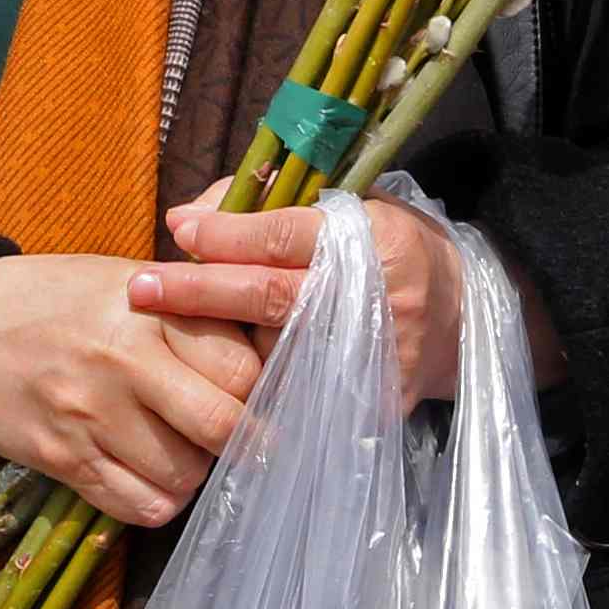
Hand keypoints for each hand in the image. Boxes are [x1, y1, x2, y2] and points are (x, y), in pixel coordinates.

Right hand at [0, 249, 261, 529]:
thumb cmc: (58, 299)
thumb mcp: (128, 273)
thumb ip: (199, 285)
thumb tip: (264, 256)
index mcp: (149, 307)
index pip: (243, 365)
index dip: (264, 387)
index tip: (262, 393)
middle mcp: (123, 361)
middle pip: (223, 425)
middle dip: (241, 439)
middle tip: (236, 434)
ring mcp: (91, 415)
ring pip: (184, 475)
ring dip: (195, 471)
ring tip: (182, 448)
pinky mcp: (64, 460)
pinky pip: (139, 506)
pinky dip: (158, 499)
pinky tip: (150, 474)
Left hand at [132, 187, 533, 404]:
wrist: (467, 319)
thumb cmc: (396, 250)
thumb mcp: (357, 207)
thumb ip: (280, 204)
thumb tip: (200, 210)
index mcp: (375, 239)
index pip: (289, 234)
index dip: (230, 233)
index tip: (179, 228)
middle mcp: (374, 298)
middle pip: (272, 295)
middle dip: (199, 291)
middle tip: (140, 286)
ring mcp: (374, 357)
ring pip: (277, 352)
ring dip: (213, 344)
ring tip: (155, 333)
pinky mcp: (372, 403)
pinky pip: (298, 397)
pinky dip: (250, 391)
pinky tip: (203, 386)